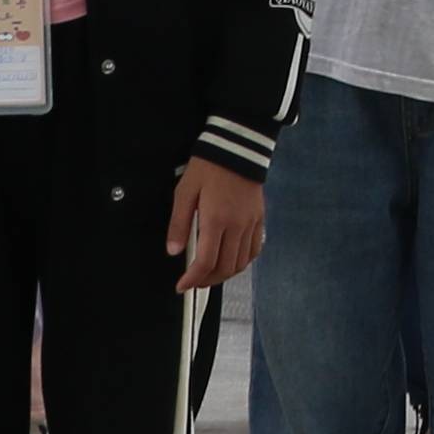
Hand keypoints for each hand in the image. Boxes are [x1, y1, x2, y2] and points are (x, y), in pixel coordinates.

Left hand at [165, 158, 267, 292]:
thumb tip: (174, 250)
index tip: (182, 286)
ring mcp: (251, 224)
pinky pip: (254, 250)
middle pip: (224, 268)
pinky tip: (231, 260)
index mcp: (216, 220)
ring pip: (241, 263)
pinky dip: (242, 262)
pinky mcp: (259, 220)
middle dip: (207, 281)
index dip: (193, 279)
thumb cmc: (208, 167)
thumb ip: (179, 224)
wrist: (237, 147)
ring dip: (224, 274)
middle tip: (194, 281)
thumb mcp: (185, 192)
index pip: (206, 262)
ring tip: (210, 274)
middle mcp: (236, 226)